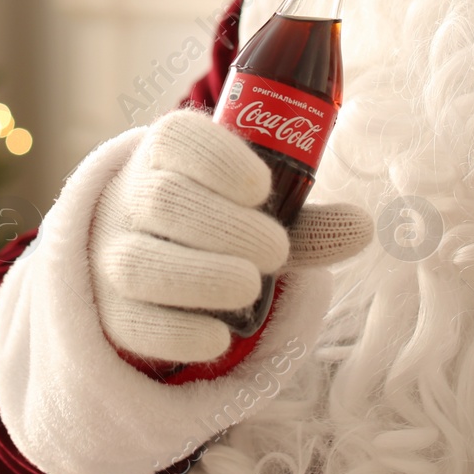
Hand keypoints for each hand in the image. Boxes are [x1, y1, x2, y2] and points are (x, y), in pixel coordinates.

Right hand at [89, 108, 370, 364]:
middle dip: (227, 227)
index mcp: (167, 153)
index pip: (177, 138)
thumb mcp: (255, 213)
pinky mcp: (109, 314)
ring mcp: (110, 256)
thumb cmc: (213, 221)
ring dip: (204, 278)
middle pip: (164, 201)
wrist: (145, 259)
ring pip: (140, 264)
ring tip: (250, 287)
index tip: (262, 188)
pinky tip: (219, 335)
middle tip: (276, 250)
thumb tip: (364, 227)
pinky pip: (135, 324)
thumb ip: (305, 220)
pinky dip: (181, 333)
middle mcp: (130, 198)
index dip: (220, 160)